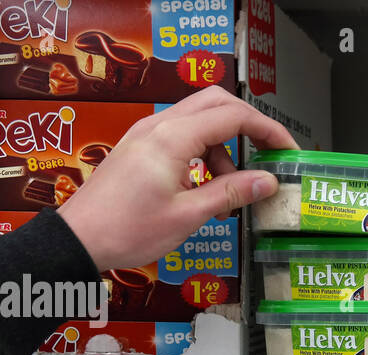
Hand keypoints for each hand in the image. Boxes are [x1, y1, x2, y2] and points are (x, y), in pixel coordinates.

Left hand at [58, 86, 295, 272]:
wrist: (80, 238)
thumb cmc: (127, 230)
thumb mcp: (189, 215)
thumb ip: (231, 193)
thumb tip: (268, 182)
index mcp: (173, 137)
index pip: (234, 116)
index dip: (268, 130)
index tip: (288, 151)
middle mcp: (160, 125)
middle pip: (217, 103)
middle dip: (249, 126)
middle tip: (268, 155)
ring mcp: (147, 133)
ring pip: (200, 120)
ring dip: (224, 147)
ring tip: (229, 188)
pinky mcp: (141, 146)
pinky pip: (182, 136)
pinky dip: (203, 154)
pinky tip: (204, 188)